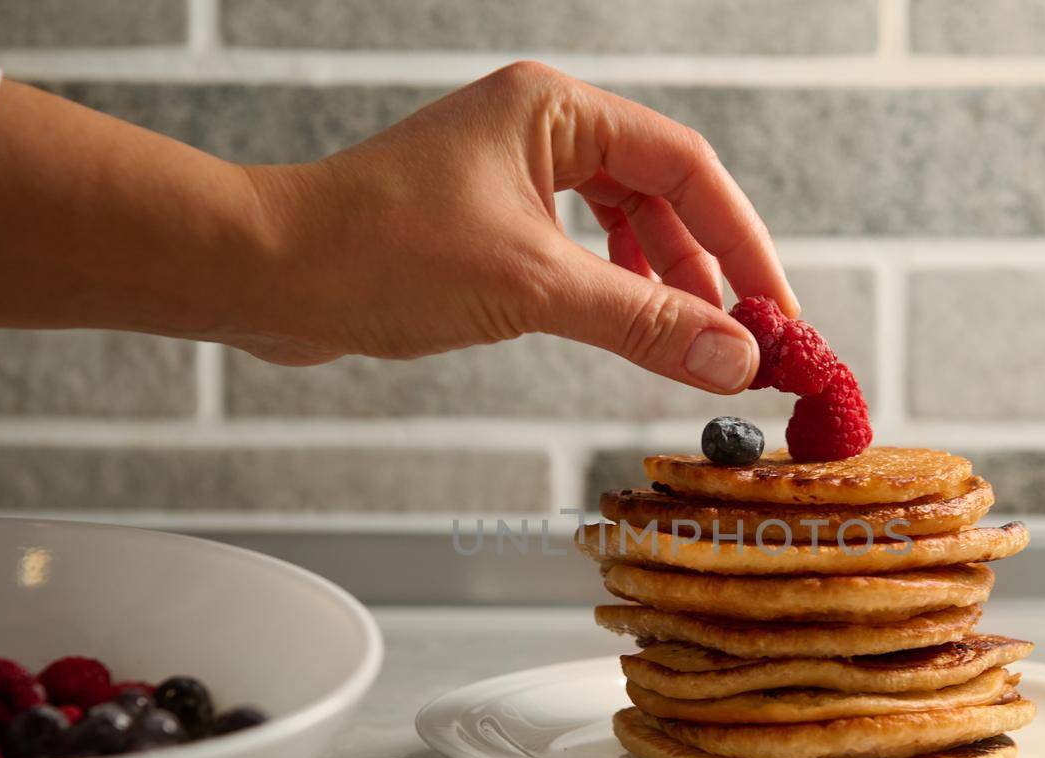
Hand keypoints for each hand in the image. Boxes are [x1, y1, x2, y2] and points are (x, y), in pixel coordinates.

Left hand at [0, 62, 797, 394]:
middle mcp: (538, 127)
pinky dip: (612, 289)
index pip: (687, 167)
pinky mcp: (486, 219)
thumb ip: (643, 323)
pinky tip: (624, 326)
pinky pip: (577, 249)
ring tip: (694, 342)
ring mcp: (510, 173)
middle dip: (707, 268)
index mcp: (554, 109)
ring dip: (662, 283)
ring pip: (621, 224)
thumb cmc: (380, 255)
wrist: (266, 275)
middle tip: (746, 340)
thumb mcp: (533, 289)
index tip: (778, 312)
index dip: (742, 242)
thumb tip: (735, 360)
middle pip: (660, 193)